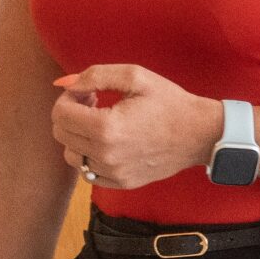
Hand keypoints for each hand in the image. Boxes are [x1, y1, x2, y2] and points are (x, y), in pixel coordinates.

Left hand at [50, 65, 219, 188]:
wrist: (200, 134)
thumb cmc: (169, 101)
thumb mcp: (134, 76)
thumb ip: (94, 76)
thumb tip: (63, 84)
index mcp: (106, 128)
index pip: (60, 113)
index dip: (70, 97)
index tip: (89, 92)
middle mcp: (106, 155)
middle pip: (61, 133)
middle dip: (71, 113)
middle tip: (94, 102)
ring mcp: (113, 173)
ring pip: (70, 154)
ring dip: (77, 135)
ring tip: (101, 121)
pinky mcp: (120, 182)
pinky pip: (87, 171)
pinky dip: (89, 155)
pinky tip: (108, 141)